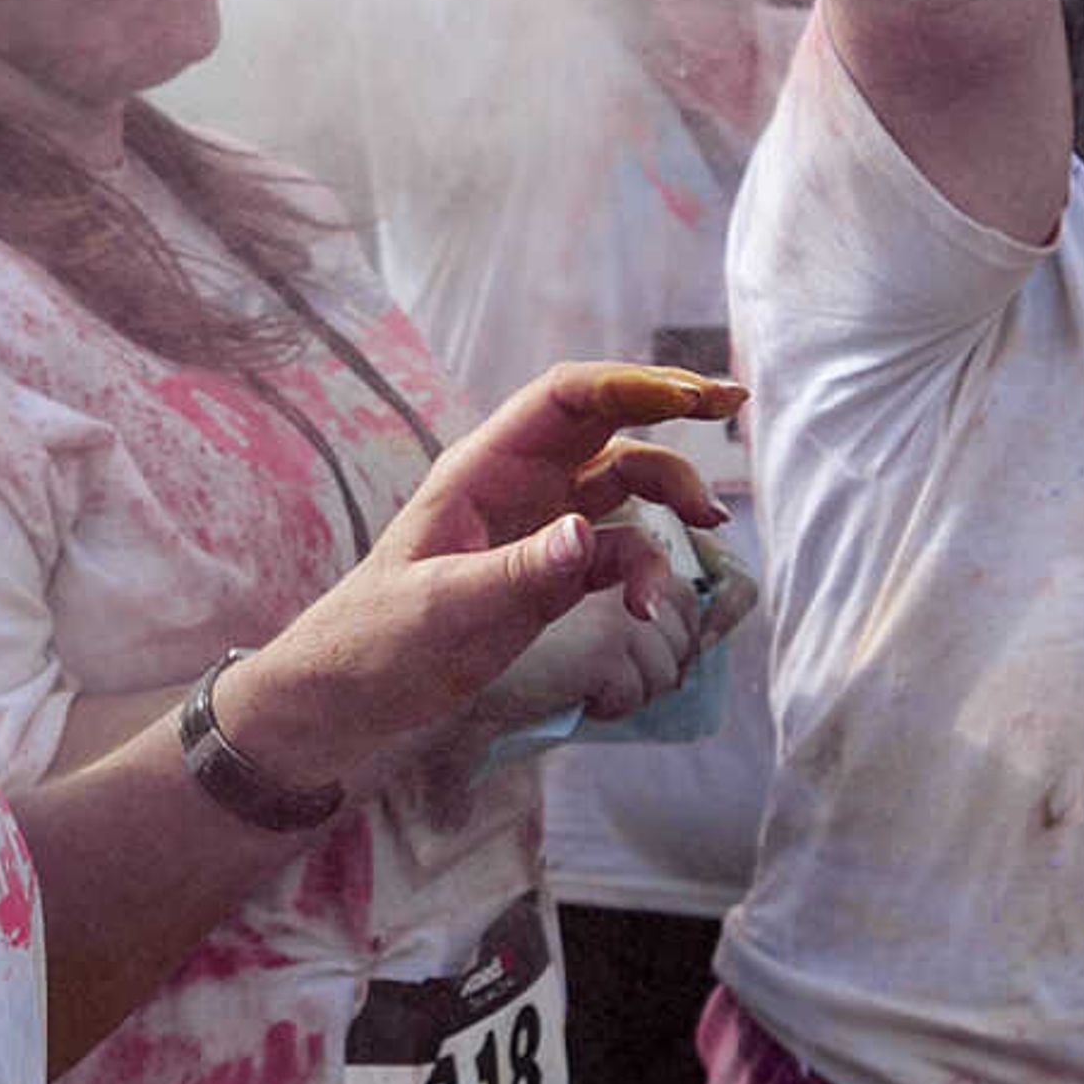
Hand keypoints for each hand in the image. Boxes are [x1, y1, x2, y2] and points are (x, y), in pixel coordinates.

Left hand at [214, 364, 739, 792]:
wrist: (351, 698)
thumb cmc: (379, 638)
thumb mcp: (446, 605)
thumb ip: (521, 570)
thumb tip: (590, 535)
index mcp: (484, 466)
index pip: (565, 399)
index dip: (629, 385)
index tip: (689, 399)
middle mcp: (520, 483)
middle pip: (607, 423)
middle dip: (669, 408)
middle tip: (732, 405)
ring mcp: (541, 527)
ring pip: (624, 485)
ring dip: (671, 497)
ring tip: (711, 530)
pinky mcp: (553, 575)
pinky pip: (619, 554)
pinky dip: (646, 571)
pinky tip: (651, 608)